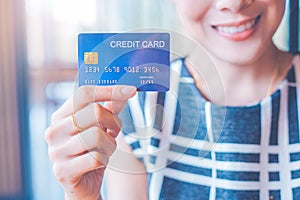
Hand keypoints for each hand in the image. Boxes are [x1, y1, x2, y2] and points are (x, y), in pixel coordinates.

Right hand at [45, 85, 135, 199]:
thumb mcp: (102, 128)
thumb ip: (111, 109)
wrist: (83, 184)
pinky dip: (105, 159)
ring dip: (110, 144)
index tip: (130, 90)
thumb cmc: (92, 152)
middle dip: (113, 122)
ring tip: (105, 149)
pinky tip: (99, 163)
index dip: (109, 90)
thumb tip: (126, 91)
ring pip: (97, 135)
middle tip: (114, 131)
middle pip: (95, 112)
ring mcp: (56, 151)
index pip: (84, 94)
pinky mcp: (62, 171)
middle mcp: (54, 131)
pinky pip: (96, 158)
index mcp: (61, 116)